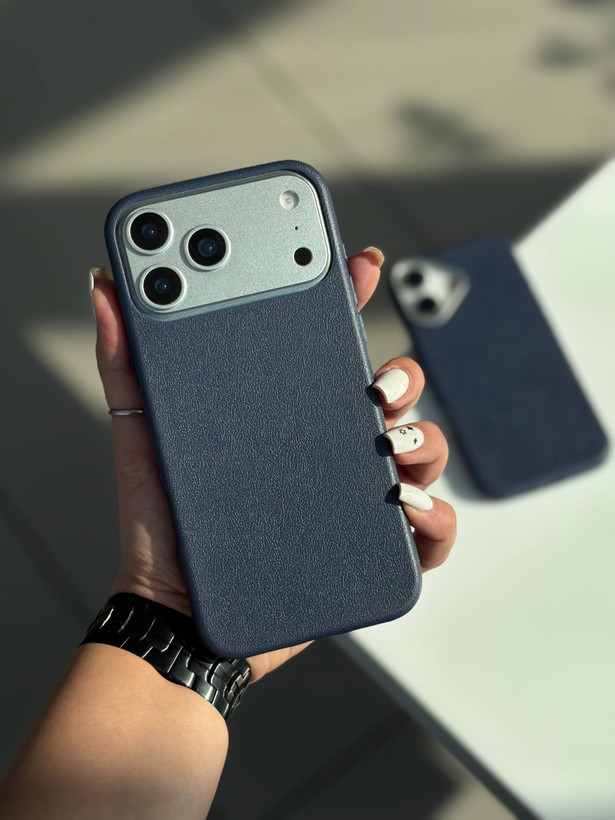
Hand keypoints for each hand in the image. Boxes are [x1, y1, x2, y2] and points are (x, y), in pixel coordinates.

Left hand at [92, 248, 455, 681]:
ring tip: (394, 447)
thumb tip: (106, 286)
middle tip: (378, 383)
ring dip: (425, 440)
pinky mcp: (368, 550)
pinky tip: (407, 509)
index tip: (361, 264)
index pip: (328, 344)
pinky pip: (424, 530)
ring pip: (420, 452)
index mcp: (284, 414)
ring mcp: (352, 498)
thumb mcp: (143, 434)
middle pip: (391, 394)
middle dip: (402, 375)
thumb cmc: (164, 526)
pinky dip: (433, 517)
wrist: (181, 615)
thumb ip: (127, 360)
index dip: (349, 299)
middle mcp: (325, 449)